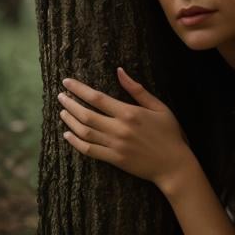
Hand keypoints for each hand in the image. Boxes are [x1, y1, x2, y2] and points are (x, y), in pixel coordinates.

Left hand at [58, 67, 189, 185]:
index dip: (80, 89)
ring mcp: (115, 146)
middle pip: (86, 114)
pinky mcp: (114, 159)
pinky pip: (89, 150)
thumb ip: (137, 90)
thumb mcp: (158, 106)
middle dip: (70, 104)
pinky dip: (76, 142)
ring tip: (62, 112)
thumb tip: (120, 71)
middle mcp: (119, 129)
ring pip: (85, 132)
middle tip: (60, 96)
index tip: (67, 82)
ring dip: (70, 121)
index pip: (98, 98)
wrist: (173, 164)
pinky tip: (68, 135)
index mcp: (130, 113)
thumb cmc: (169, 132)